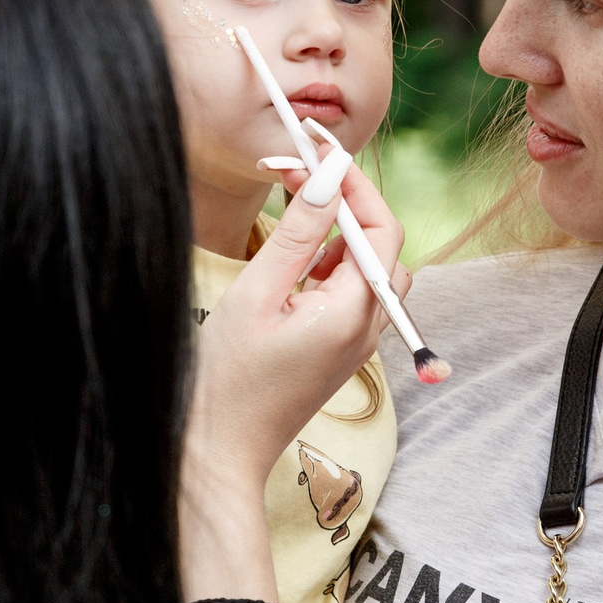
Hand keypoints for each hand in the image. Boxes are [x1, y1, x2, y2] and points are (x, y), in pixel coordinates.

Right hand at [188, 152, 407, 493]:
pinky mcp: (340, 352)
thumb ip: (297, 232)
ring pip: (370, 268)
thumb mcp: (257, 294)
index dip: (351, 181)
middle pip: (383, 245)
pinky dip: (330, 265)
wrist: (220, 452)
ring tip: (289, 221)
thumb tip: (329, 175)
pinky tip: (291, 267)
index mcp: (352, 311)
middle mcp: (367, 328)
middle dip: (347, 202)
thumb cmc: (227, 379)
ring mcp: (357, 343)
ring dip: (339, 234)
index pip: (379, 226)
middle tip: (295, 176)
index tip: (312, 149)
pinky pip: (353, 294)